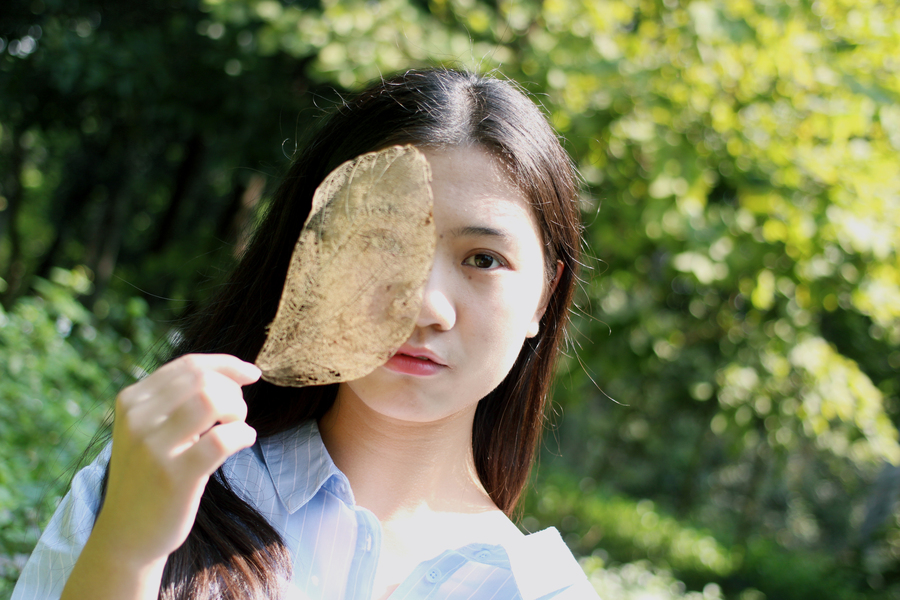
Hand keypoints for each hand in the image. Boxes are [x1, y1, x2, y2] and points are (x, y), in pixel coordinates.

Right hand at [91, 353, 259, 566]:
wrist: (126, 535)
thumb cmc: (151, 476)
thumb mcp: (151, 429)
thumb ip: (180, 399)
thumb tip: (237, 372)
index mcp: (132, 401)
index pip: (189, 365)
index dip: (227, 364)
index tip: (251, 373)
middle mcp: (137, 419)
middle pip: (203, 378)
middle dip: (232, 391)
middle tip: (235, 415)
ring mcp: (153, 448)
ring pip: (210, 400)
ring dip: (236, 410)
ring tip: (234, 427)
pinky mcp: (174, 476)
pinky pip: (222, 439)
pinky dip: (243, 434)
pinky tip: (243, 442)